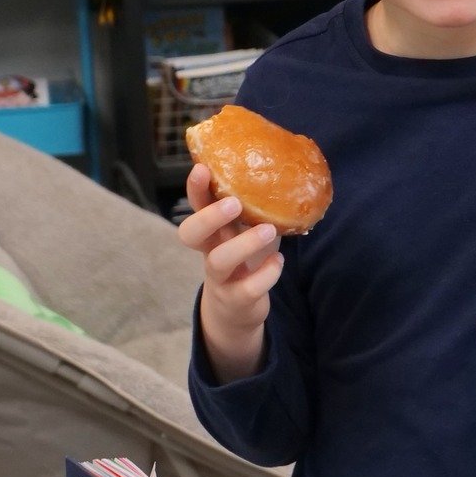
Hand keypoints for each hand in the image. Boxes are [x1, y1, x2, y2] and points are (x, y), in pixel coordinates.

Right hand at [180, 163, 284, 382]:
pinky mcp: (236, 299)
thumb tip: (285, 168)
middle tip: (234, 204)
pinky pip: (247, 288)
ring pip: (219, 261)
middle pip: (190, 234)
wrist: (238, 308)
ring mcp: (220, 278)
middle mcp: (209, 251)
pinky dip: (266, 273)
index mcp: (212, 230)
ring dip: (244, 243)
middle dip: (209, 217)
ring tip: (269, 231)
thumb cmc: (246, 258)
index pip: (195, 206)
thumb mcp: (247, 231)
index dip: (195, 189)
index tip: (202, 169)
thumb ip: (256, 207)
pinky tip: (278, 262)